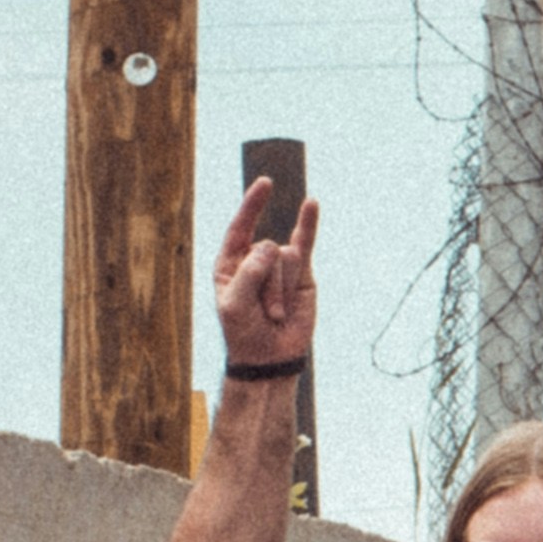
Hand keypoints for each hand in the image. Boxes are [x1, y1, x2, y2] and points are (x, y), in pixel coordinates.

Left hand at [213, 182, 321, 366]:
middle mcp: (255, 259)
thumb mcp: (235, 305)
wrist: (270, 357)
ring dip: (284, 291)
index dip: (252, 205)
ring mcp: (279, 265)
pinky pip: (306, 244)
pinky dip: (309, 224)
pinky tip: (312, 204)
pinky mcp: (303, 274)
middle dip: (269, 284)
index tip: (266, 184)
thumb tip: (274, 245)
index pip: (239, 228)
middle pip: (266, 251)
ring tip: (278, 314)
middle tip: (267, 314)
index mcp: (230, 263)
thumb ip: (249, 273)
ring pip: (288, 259)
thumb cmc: (245, 331)